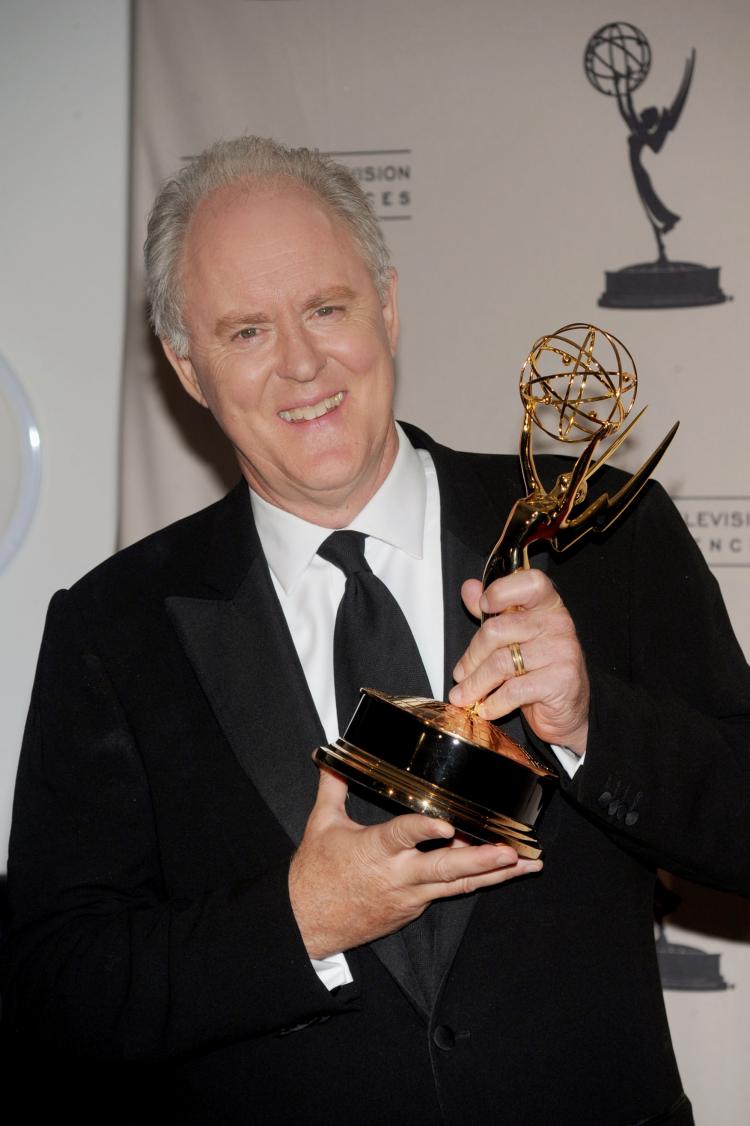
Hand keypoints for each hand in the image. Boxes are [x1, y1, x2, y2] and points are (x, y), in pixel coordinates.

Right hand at [289, 769, 541, 958]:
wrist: (306, 924)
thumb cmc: (314, 874)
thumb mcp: (321, 824)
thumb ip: (334, 785)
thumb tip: (327, 754)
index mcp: (374, 851)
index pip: (403, 835)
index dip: (425, 829)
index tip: (449, 825)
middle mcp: (398, 876)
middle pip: (446, 870)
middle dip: (482, 861)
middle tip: (511, 853)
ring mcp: (410, 896)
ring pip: (458, 885)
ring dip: (494, 875)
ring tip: (527, 864)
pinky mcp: (414, 908)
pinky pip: (448, 892)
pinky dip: (474, 881)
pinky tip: (500, 871)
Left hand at [448, 568, 588, 755]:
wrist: (568, 710)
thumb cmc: (538, 669)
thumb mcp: (514, 636)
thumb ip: (493, 612)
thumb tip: (470, 588)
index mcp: (547, 605)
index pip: (529, 583)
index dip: (502, 591)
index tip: (484, 605)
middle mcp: (558, 623)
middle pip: (498, 630)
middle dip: (471, 656)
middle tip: (459, 674)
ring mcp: (562, 651)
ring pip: (501, 663)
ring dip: (476, 684)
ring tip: (463, 696)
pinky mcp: (561, 681)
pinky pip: (514, 690)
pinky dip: (493, 703)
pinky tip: (485, 709)